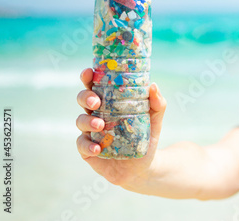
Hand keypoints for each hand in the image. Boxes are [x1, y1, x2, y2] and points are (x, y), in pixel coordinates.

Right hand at [75, 68, 166, 186]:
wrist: (144, 167)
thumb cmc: (146, 137)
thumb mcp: (155, 120)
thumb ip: (157, 103)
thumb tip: (153, 85)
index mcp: (110, 102)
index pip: (96, 85)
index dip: (89, 77)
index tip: (90, 71)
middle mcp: (97, 114)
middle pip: (83, 99)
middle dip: (86, 97)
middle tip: (96, 102)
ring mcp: (90, 132)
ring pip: (80, 120)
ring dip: (88, 121)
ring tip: (101, 125)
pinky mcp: (88, 150)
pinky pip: (82, 145)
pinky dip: (88, 145)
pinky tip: (97, 148)